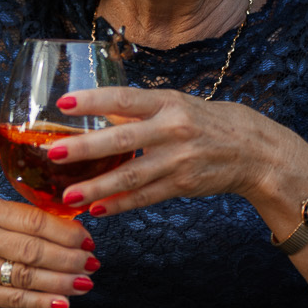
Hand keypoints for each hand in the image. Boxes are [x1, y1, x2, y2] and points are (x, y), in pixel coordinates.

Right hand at [0, 195, 97, 307]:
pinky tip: (62, 303)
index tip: (87, 241)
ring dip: (61, 282)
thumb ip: (34, 221)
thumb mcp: (1, 216)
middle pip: (32, 250)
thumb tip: (79, 235)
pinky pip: (16, 300)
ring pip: (26, 277)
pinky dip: (42, 303)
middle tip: (91, 264)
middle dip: (68, 259)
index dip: (66, 233)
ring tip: (83, 283)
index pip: (34, 221)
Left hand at [47, 86, 307, 217]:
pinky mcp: (183, 185)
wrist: (254, 150)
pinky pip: (145, 197)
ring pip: (131, 177)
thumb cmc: (208, 121)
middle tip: (53, 154)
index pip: (125, 99)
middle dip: (86, 149)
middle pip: (123, 141)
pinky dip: (120, 204)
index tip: (64, 102)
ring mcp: (179, 160)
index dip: (95, 101)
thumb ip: (140, 111)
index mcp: (168, 102)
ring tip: (68, 196)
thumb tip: (98, 112)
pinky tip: (96, 209)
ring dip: (97, 187)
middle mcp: (173, 129)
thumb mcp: (177, 104)